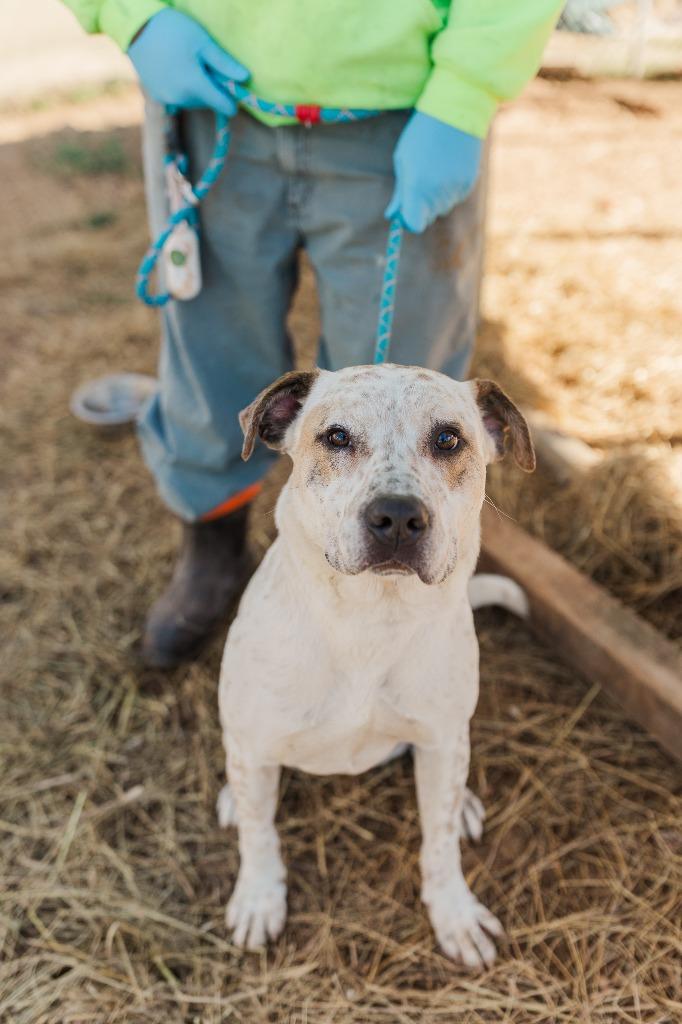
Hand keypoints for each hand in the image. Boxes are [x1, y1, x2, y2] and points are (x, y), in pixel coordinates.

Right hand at [128, 9, 248, 115]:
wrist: (137, 27)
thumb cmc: (174, 30)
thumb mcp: (203, 42)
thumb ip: (224, 64)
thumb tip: (245, 79)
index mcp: (195, 85)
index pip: (223, 105)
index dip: (231, 100)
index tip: (234, 91)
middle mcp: (181, 98)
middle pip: (207, 102)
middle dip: (212, 90)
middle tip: (207, 67)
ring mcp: (167, 99)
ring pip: (193, 101)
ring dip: (197, 91)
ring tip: (190, 66)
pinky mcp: (157, 97)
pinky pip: (178, 99)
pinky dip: (183, 89)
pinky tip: (177, 70)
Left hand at [385, 111, 482, 232]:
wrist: (455, 111)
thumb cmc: (421, 135)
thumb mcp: (403, 161)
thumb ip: (399, 192)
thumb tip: (392, 216)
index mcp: (417, 188)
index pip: (414, 225)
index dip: (408, 220)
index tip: (405, 209)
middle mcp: (438, 193)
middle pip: (428, 217)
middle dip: (421, 206)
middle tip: (420, 179)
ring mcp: (455, 190)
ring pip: (442, 207)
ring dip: (435, 198)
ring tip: (435, 168)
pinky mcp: (468, 183)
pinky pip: (455, 197)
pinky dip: (449, 189)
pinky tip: (448, 166)